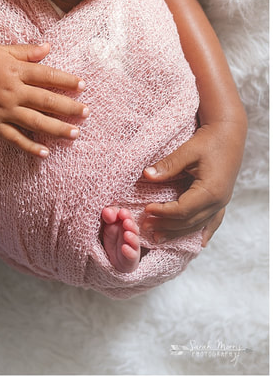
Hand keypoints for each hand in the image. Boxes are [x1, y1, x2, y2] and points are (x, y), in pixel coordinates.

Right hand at [0, 42, 87, 156]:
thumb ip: (26, 51)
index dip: (66, 81)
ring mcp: (4, 110)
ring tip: (74, 133)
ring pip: (35, 121)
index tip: (83, 86)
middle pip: (46, 100)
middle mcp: (12, 91)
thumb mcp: (2, 51)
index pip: (47, 76)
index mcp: (16, 71)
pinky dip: (30, 146)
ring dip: (57, 128)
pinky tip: (45, 153)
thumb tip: (48, 47)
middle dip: (68, 107)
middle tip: (86, 112)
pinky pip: (15, 138)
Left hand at [140, 122, 244, 245]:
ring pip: (198, 224)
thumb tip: (146, 175)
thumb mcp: (187, 150)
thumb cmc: (209, 140)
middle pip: (189, 222)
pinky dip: (204, 231)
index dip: (163, 212)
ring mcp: (222, 202)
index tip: (146, 209)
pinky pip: (213, 221)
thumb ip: (168, 165)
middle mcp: (218, 201)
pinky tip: (199, 242)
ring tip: (159, 238)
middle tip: (146, 227)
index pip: (183, 210)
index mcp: (210, 191)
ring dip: (178, 232)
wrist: (229, 133)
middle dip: (166, 225)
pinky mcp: (221, 199)